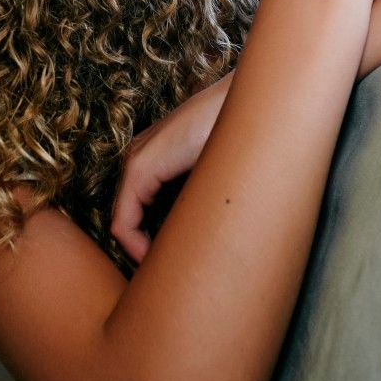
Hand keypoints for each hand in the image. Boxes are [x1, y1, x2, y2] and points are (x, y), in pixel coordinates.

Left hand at [112, 73, 232, 263]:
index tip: (174, 266)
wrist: (256, 105)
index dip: (148, 245)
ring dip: (140, 251)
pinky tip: (156, 262)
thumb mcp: (217, 175)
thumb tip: (210, 239)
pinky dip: (134, 246)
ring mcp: (137, 160)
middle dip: (144, 250)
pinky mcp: (142, 168)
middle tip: (171, 275)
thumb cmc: (245, 140)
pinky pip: (123, 222)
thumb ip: (203, 196)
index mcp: (155, 157)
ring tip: (166, 273)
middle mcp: (139, 157)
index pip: (136, 214)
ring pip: (124, 223)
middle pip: (129, 220)